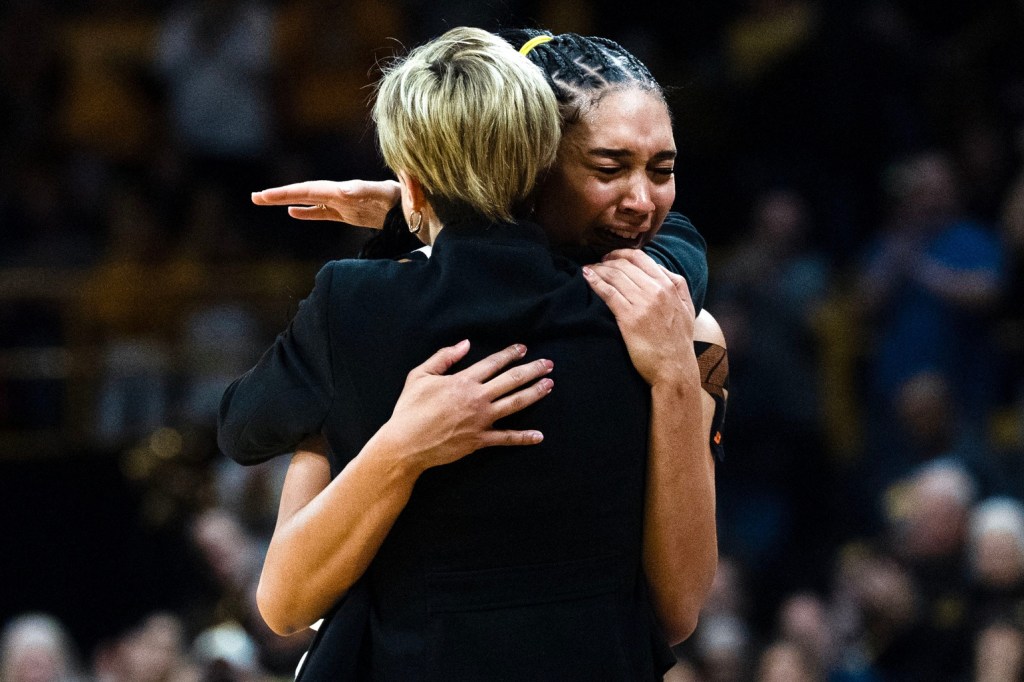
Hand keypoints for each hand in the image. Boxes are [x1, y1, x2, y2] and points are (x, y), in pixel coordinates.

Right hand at [251, 180, 400, 227]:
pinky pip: (324, 213)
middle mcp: (342, 194)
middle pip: (305, 193)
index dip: (288, 192)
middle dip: (280, 195)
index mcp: (345, 190)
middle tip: (254, 197)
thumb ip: (368, 190)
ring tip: (264, 201)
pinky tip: (292, 213)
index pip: (310, 190)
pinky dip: (308, 212)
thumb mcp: (388, 195)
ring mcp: (346, 204)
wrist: (423, 208)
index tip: (268, 196)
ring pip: (311, 202)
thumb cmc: (407, 200)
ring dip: (288, 201)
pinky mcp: (352, 214)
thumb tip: (343, 190)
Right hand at [379, 340, 553, 471]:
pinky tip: (539, 435)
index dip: (510, 354)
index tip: (523, 349)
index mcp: (463, 381)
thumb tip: (465, 344)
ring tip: (549, 385)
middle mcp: (477, 398)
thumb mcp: (420, 376)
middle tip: (548, 363)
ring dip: (534, 393)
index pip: (493, 363)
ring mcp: (481, 420)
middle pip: (511, 380)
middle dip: (532, 370)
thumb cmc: (410, 409)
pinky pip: (506, 438)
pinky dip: (524, 437)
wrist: (405, 444)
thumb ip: (444, 357)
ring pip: (515, 404)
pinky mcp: (480, 440)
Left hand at [583, 249, 695, 385]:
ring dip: (598, 269)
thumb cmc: (678, 341)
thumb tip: (660, 269)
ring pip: (615, 276)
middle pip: (625, 265)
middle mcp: (657, 290)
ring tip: (588, 270)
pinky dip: (595, 281)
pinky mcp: (629, 318)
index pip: (641, 258)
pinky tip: (586, 277)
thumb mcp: (687, 307)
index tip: (611, 258)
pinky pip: (608, 293)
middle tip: (596, 264)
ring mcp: (643, 303)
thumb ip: (677, 285)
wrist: (674, 368)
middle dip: (607, 261)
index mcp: (670, 285)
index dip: (621, 254)